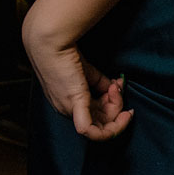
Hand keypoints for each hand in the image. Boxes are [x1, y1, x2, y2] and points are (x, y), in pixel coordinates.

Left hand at [22, 16, 130, 141]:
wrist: (51, 43)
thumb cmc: (65, 54)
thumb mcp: (88, 72)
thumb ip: (102, 83)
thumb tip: (117, 88)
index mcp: (68, 104)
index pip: (95, 115)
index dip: (112, 106)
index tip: (120, 90)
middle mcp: (67, 110)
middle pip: (101, 122)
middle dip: (116, 106)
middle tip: (118, 87)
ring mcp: (69, 110)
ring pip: (101, 126)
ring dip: (116, 108)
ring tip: (115, 87)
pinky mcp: (73, 105)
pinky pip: (90, 131)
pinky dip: (107, 131)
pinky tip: (123, 115)